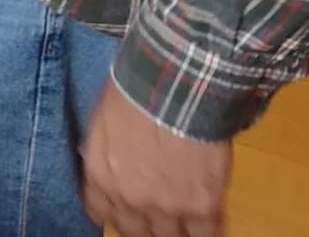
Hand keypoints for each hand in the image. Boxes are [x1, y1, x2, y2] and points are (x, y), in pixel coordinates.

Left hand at [80, 80, 231, 235]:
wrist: (173, 85)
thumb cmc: (133, 90)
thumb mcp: (103, 122)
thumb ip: (107, 153)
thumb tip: (117, 162)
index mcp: (100, 175)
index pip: (100, 213)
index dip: (117, 212)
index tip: (127, 209)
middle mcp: (128, 198)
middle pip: (136, 232)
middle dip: (146, 226)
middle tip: (158, 215)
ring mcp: (165, 206)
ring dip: (177, 230)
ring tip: (184, 221)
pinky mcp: (201, 205)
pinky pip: (206, 234)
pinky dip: (207, 231)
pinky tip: (208, 220)